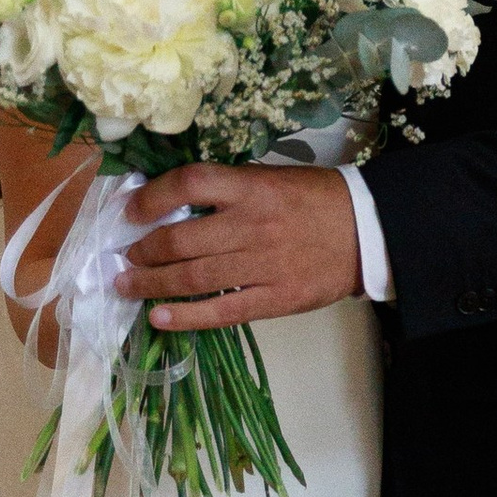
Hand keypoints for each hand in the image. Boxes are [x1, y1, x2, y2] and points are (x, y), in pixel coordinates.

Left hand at [116, 165, 360, 331]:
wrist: (369, 231)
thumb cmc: (315, 200)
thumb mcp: (271, 178)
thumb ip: (228, 190)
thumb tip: (173, 205)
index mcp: (252, 188)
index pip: (190, 184)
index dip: (152, 197)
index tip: (131, 211)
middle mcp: (253, 225)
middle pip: (181, 240)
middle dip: (144, 252)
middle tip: (127, 258)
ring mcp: (264, 265)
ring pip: (193, 279)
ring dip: (152, 284)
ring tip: (128, 286)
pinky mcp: (275, 298)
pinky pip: (222, 311)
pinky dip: (186, 317)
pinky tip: (159, 317)